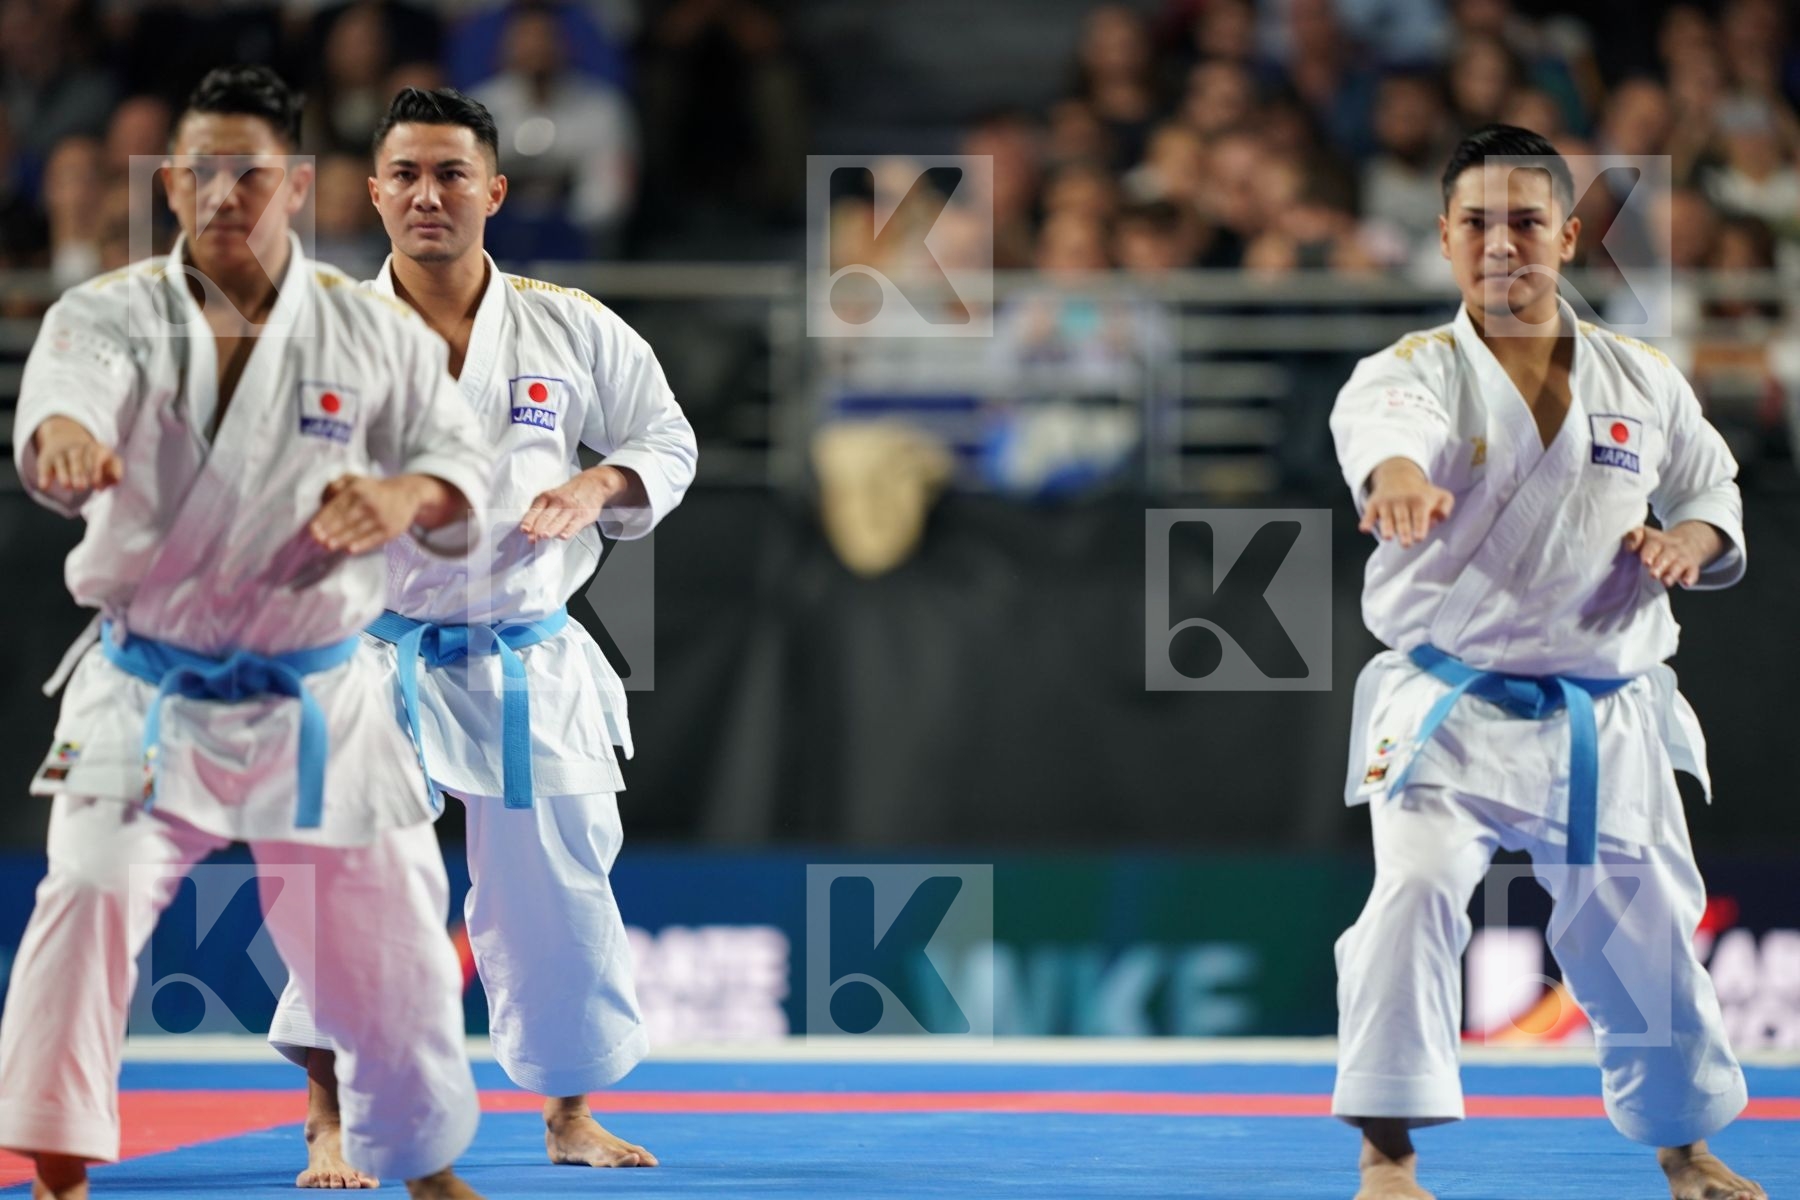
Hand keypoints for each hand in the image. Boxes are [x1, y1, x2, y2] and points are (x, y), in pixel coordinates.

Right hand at [34, 416, 123, 493]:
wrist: (65, 435)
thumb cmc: (93, 455)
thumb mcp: (106, 457)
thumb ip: (115, 469)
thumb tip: (116, 481)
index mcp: (93, 447)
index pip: (94, 457)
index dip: (96, 471)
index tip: (97, 486)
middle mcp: (75, 448)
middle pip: (77, 459)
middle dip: (79, 472)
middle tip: (82, 487)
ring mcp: (60, 452)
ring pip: (61, 462)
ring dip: (63, 474)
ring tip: (67, 486)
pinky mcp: (46, 458)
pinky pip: (44, 466)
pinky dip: (44, 475)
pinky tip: (45, 487)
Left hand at [308, 474, 436, 554]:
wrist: (406, 494)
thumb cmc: (373, 490)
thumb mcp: (356, 480)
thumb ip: (337, 485)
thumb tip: (323, 500)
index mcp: (358, 489)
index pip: (337, 506)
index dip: (324, 518)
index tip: (313, 528)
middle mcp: (370, 503)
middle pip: (346, 519)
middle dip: (330, 530)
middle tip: (317, 539)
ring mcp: (381, 517)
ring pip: (358, 530)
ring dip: (342, 539)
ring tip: (328, 545)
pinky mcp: (391, 530)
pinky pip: (374, 539)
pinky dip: (361, 545)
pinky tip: (350, 550)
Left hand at [519, 467, 623, 543]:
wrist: (592, 484)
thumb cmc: (568, 494)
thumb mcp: (552, 496)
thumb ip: (541, 511)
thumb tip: (529, 530)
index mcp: (546, 497)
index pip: (535, 510)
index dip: (529, 521)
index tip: (524, 530)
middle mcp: (558, 502)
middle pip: (546, 517)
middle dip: (538, 528)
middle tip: (531, 538)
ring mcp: (571, 508)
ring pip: (558, 521)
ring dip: (551, 529)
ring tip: (544, 536)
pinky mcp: (583, 515)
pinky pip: (574, 524)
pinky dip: (569, 530)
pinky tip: (563, 536)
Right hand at [1358, 458, 1453, 547]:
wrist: (1398, 475)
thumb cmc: (1422, 493)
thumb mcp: (1441, 496)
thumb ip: (1446, 508)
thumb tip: (1439, 518)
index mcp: (1420, 500)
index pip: (1419, 517)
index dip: (1419, 527)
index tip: (1419, 537)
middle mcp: (1402, 501)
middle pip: (1403, 520)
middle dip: (1404, 532)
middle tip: (1406, 544)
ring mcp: (1387, 502)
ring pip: (1387, 518)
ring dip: (1386, 527)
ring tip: (1388, 537)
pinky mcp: (1374, 504)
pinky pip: (1369, 513)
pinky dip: (1366, 521)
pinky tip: (1365, 528)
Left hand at [1623, 522, 1724, 587]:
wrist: (1690, 540)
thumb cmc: (1659, 543)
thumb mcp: (1645, 535)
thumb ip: (1633, 537)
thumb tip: (1628, 547)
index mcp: (1657, 541)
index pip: (1653, 545)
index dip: (1649, 553)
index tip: (1645, 562)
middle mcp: (1671, 549)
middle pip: (1666, 556)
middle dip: (1660, 566)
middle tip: (1653, 575)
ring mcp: (1682, 558)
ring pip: (1678, 565)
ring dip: (1672, 574)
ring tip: (1666, 582)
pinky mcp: (1692, 566)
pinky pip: (1692, 572)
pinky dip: (1690, 577)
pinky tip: (1686, 583)